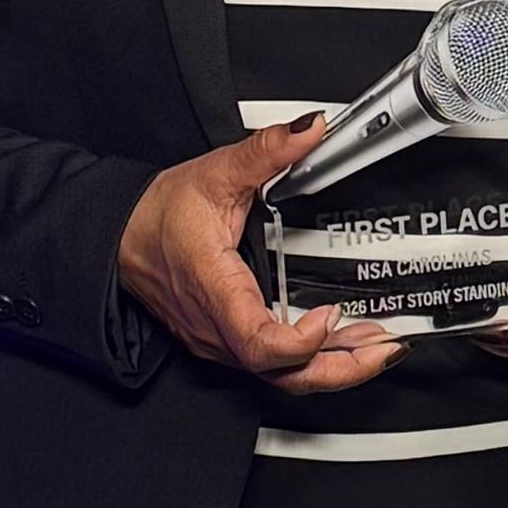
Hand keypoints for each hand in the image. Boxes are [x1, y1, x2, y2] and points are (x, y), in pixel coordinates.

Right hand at [118, 122, 400, 391]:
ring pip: (281, 377)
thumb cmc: (159, 216)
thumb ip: (266, 151)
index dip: (301, 341)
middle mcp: (217, 328)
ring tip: (375, 347)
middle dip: (341, 368)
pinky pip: (271, 367)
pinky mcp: (224, 342)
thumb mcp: (216, 173)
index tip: (330, 314)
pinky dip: (311, 360)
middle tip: (386, 348)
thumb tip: (307, 130)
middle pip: (284, 375)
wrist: (121, 236)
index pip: (259, 343)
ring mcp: (220, 341)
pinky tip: (339, 342)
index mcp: (215, 290)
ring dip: (333, 367)